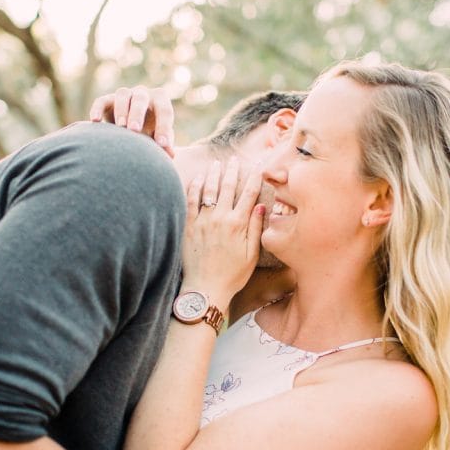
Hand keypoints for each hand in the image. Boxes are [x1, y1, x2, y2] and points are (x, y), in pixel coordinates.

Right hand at [88, 86, 174, 157]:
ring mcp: (125, 95)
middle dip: (138, 114)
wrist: (133, 128)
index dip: (164, 127)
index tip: (162, 145)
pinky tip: (95, 121)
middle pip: (141, 98)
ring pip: (122, 95)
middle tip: (135, 130)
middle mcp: (143, 94)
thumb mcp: (159, 139)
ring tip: (121, 127)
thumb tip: (171, 154)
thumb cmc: (151, 133)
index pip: (165, 110)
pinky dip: (97, 108)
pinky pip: (102, 101)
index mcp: (160, 101)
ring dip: (121, 110)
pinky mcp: (108, 100)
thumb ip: (165, 145)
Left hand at [181, 157, 264, 309]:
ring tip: (216, 164)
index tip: (258, 165)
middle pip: (228, 187)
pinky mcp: (188, 226)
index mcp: (238, 224)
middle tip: (234, 159)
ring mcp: (202, 221)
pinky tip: (197, 179)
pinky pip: (190, 200)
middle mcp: (220, 219)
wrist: (205, 289)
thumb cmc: (232, 276)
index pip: (248, 194)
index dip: (254, 177)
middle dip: (232, 170)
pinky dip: (194, 187)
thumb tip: (261, 205)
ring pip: (208, 190)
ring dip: (213, 174)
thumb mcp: (251, 254)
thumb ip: (256, 228)